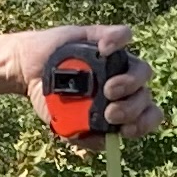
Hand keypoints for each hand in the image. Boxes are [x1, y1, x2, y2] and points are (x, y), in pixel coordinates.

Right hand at [7, 24, 165, 137]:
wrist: (29, 72)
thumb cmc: (53, 100)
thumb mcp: (68, 125)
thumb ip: (88, 137)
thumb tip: (107, 142)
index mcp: (121, 105)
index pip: (147, 116)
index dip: (143, 123)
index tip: (126, 129)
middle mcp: (125, 83)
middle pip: (145, 95)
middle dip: (132, 108)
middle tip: (111, 113)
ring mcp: (117, 60)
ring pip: (142, 70)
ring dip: (130, 82)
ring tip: (108, 89)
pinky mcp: (105, 36)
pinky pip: (124, 35)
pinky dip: (118, 41)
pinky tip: (102, 49)